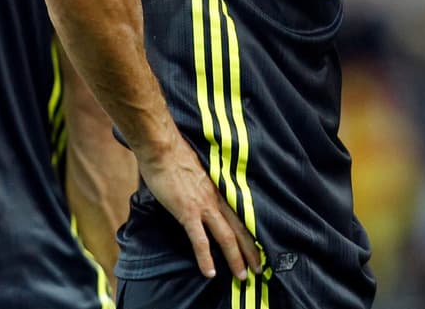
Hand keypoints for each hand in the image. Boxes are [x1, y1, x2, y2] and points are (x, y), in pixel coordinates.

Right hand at [136, 137, 261, 280]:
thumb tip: (201, 190)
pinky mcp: (188, 211)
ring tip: (243, 276)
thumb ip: (203, 184)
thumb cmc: (176, 156)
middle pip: (240, 230)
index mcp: (220, 190)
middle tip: (261, 269)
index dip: (251, 233)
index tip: (260, 246)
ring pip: (227, 237)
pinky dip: (206, 258)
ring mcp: (204, 206)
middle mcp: (217, 199)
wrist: (163, 147)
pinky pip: (200, 239)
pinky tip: (210, 273)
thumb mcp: (197, 172)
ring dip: (236, 259)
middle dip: (251, 252)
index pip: (241, 215)